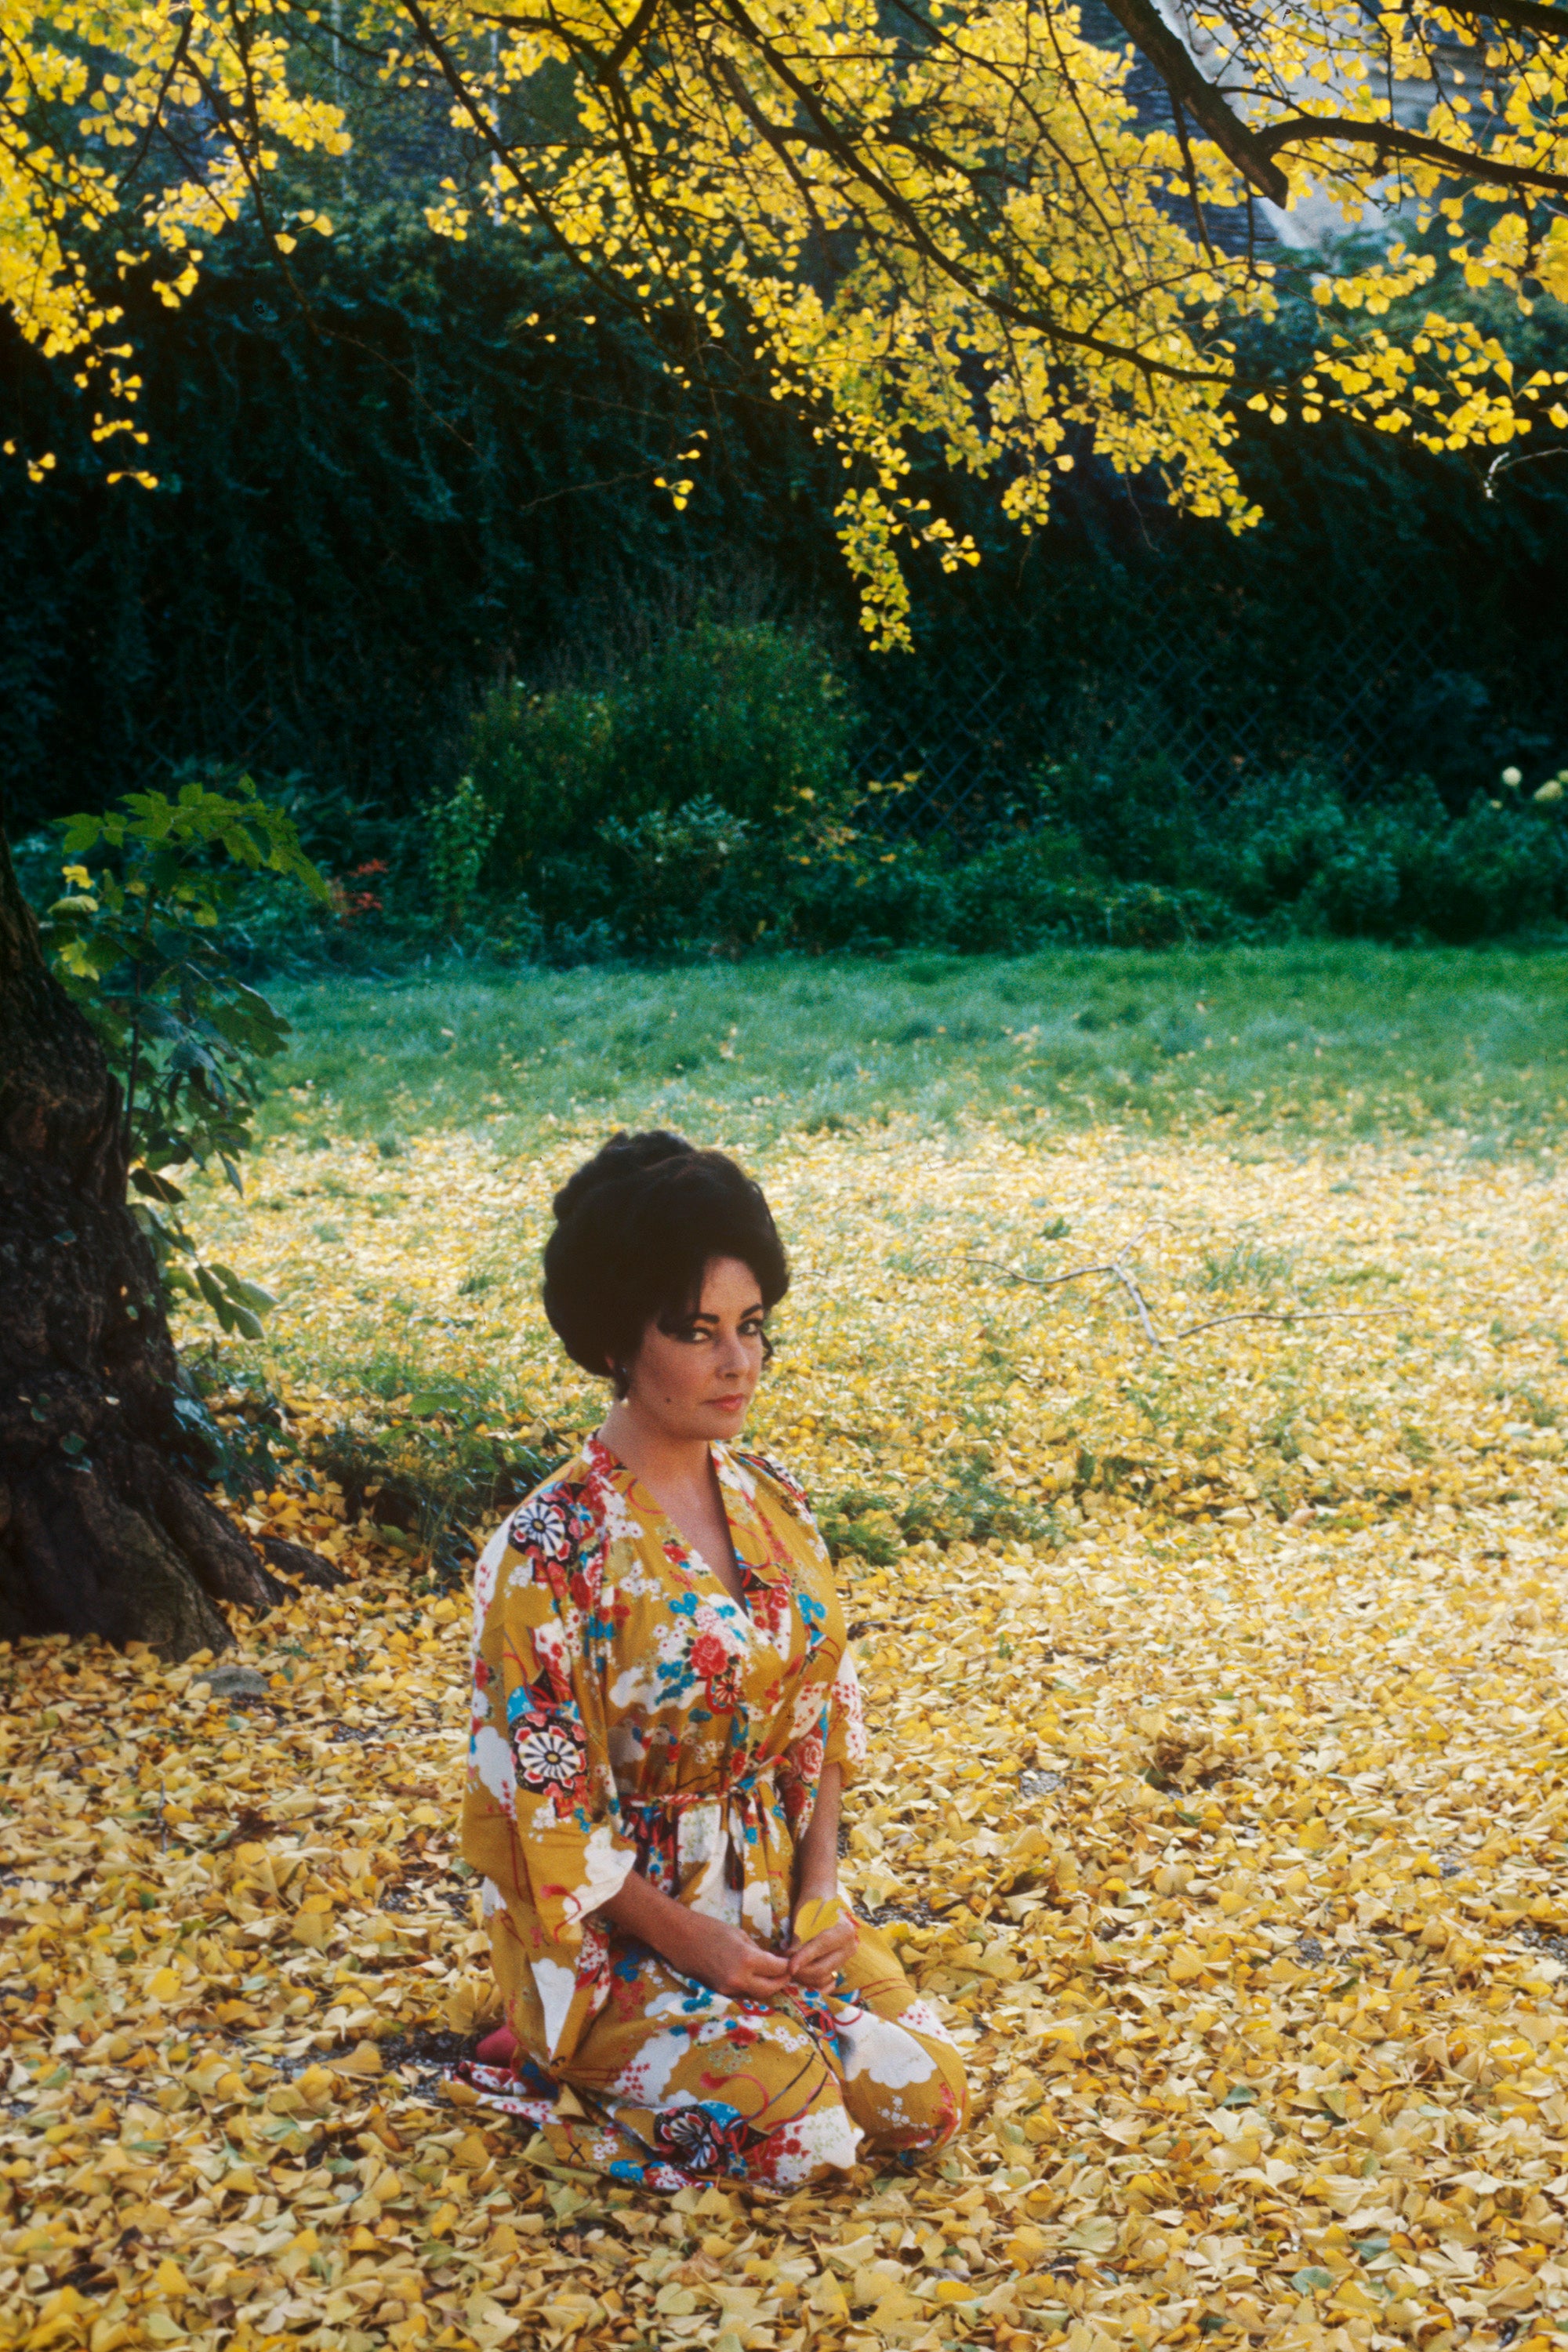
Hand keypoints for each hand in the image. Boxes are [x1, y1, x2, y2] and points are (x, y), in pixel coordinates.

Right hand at [675, 1914, 793, 2002]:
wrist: (680, 1937)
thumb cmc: (710, 1929)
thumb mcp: (739, 1935)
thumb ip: (757, 1951)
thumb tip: (771, 1961)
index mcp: (747, 1960)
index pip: (777, 1969)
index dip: (788, 1966)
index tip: (793, 1962)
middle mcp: (739, 1979)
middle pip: (769, 1989)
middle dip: (780, 1981)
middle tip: (786, 1972)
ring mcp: (728, 1988)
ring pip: (755, 1993)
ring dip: (765, 1986)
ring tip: (771, 1974)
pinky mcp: (719, 1992)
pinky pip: (741, 1992)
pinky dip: (749, 1986)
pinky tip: (752, 1977)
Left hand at [788, 1895, 856, 1990]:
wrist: (822, 1904)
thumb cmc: (811, 1907)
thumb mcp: (803, 1919)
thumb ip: (798, 1940)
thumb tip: (789, 1961)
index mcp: (844, 1930)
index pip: (822, 1947)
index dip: (804, 1958)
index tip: (789, 1967)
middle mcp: (850, 1947)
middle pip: (823, 1968)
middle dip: (801, 1971)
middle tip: (785, 1966)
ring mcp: (846, 1959)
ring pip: (823, 1978)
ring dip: (804, 1977)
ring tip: (791, 1966)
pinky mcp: (840, 1967)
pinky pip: (825, 1981)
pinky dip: (811, 1981)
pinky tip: (800, 1974)